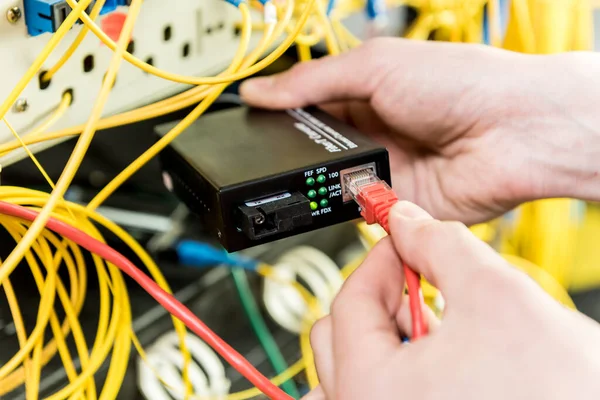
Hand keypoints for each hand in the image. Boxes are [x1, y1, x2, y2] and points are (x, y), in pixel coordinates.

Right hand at [241, 38, 599, 223]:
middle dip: (297, 153)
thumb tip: (260, 90)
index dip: (281, 116)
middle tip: (278, 152)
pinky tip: (345, 192)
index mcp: (365, 93)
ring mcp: (383, 170)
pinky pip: (356, 212)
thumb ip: (313, 80)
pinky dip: (346, 206)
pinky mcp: (395, 204)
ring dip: (322, 180)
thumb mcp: (375, 65)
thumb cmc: (462, 83)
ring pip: (331, 184)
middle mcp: (372, 133)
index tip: (253, 124)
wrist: (514, 132)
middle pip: (315, 150)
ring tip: (323, 167)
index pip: (308, 108)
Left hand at [301, 201, 599, 399]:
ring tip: (439, 322)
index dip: (380, 258)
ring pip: (360, 369)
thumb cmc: (560, 393)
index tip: (402, 243)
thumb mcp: (496, 295)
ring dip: (390, 334)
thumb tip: (407, 221)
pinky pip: (382, 394)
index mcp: (370, 388)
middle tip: (420, 279)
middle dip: (382, 297)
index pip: (349, 301)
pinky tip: (445, 358)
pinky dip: (402, 367)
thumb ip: (439, 245)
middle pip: (342, 336)